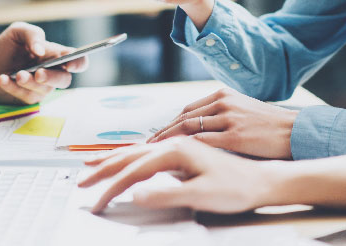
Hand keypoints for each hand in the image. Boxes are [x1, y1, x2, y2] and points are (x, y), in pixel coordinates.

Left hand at [0, 22, 87, 103]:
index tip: (70, 63)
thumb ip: (33, 34)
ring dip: (30, 82)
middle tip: (38, 73)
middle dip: (53, 77)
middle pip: (65, 80)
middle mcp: (52, 72)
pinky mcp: (28, 98)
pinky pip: (26, 96)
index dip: (79, 63)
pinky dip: (13, 88)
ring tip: (16, 74)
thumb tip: (41, 50)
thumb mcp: (17, 31)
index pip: (77, 60)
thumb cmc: (6, 46)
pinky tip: (2, 79)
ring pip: (44, 89)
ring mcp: (41, 87)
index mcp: (55, 55)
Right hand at [79, 137, 289, 213]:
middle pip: (131, 155)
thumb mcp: (202, 195)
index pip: (134, 170)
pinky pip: (150, 152)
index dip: (112, 187)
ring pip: (139, 150)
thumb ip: (167, 194)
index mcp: (177, 150)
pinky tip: (128, 160)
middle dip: (104, 168)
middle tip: (82, 180)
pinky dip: (131, 157)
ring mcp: (180, 146)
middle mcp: (176, 143)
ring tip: (94, 164)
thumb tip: (135, 194)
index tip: (96, 202)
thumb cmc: (238, 187)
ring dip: (114, 159)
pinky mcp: (185, 152)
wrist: (263, 179)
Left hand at [147, 88, 297, 158]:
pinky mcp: (235, 136)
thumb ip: (219, 116)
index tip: (157, 135)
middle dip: (163, 132)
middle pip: (183, 117)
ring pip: (188, 128)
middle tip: (148, 145)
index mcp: (222, 95)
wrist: (294, 131)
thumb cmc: (268, 125)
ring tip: (156, 152)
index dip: (169, 123)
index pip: (187, 109)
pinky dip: (185, 148)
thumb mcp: (241, 110)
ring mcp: (228, 119)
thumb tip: (196, 128)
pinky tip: (176, 156)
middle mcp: (222, 103)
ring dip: (168, 140)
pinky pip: (202, 141)